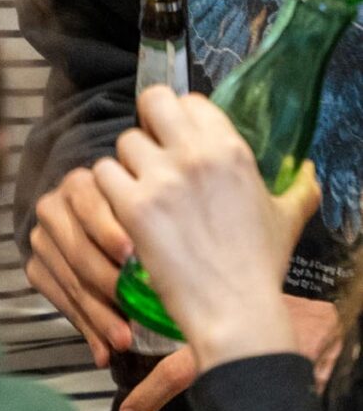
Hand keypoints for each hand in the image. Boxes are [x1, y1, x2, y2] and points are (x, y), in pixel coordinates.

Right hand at [27, 161, 134, 363]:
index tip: (130, 256)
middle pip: (78, 250)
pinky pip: (59, 300)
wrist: (94, 222)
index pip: (89, 204)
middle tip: (134, 312)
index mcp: (81, 185)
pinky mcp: (35, 266)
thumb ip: (147, 222)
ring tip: (123, 341)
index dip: (109, 232)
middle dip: (108, 286)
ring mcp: (42, 238)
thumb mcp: (138, 211)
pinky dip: (85, 327)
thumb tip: (169, 252)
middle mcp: (54, 207)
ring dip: (99, 316)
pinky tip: (103, 350)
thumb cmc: (134, 220)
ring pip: (70, 280)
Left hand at [94, 87, 318, 369]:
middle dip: (148, 123)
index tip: (180, 141)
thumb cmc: (260, 265)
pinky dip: (108, 190)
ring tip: (137, 190)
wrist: (234, 310)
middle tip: (151, 154)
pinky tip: (121, 209)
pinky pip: (102, 175)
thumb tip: (307, 169)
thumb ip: (299, 186)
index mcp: (231, 149)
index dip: (182, 118)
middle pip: (153, 102)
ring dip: (127, 163)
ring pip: (124, 142)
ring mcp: (162, 179)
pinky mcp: (133, 206)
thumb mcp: (288, 217)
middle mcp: (195, 155)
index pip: (192, 101)